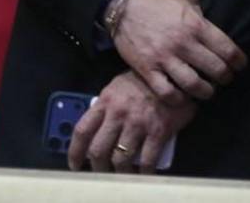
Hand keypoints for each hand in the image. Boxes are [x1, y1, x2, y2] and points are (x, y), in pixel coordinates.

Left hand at [67, 70, 195, 173]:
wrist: (174, 74)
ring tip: (121, 175)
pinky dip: (143, 172)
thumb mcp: (117, 87)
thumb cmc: (143, 81)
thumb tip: (96, 130)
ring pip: (120, 159)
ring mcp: (138, 123)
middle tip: (100, 173)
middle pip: (98, 150)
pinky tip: (143, 174)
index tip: (75, 164)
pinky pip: (146, 160)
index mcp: (105, 101)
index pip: (82, 130)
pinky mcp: (158, 131)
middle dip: (97, 167)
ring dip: (119, 173)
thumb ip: (105, 107)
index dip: (75, 151)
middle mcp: (118, 114)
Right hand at [112, 0, 246, 105]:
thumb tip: (208, 21)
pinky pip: (167, 92)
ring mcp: (164, 58)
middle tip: (225, 78)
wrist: (122, 4)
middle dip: (225, 77)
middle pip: (215, 70)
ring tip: (207, 90)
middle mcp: (183, 44)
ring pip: (194, 85)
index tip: (240, 65)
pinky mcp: (147, 70)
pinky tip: (183, 96)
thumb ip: (199, 10)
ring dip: (206, 92)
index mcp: (196, 25)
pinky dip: (178, 99)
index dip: (238, 61)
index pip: (227, 49)